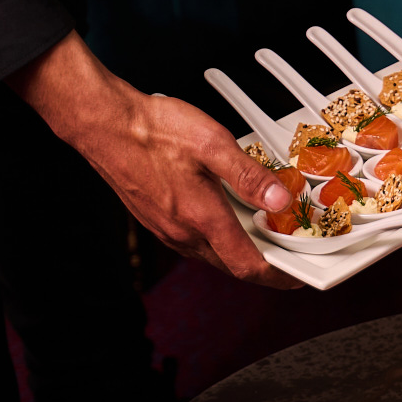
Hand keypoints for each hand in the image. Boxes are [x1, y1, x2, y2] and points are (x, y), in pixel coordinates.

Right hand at [9, 33, 298, 287]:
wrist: (103, 124)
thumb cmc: (151, 131)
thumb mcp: (212, 144)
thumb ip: (249, 175)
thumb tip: (280, 200)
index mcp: (202, 217)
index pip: (247, 266)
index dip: (279, 276)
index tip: (299, 277)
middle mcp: (182, 232)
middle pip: (232, 265)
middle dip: (265, 267)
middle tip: (290, 258)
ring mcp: (166, 229)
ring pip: (213, 255)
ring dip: (241, 252)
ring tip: (266, 237)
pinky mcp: (156, 220)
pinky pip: (195, 242)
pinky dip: (219, 239)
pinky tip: (227, 218)